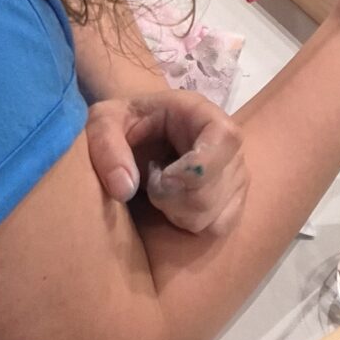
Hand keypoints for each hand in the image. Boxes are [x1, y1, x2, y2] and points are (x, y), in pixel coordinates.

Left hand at [85, 91, 246, 236]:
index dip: (195, 167)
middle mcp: (228, 143)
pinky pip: (217, 227)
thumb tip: (124, 189)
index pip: (224, 139)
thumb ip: (107, 148)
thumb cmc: (123, 125)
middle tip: (150, 181)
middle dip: (170, 197)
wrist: (137, 136)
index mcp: (202, 113)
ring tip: (161, 190)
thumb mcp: (104, 123)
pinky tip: (174, 205)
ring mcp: (236, 173)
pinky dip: (188, 224)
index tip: (161, 177)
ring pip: (213, 214)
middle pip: (213, 189)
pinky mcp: (233, 200)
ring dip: (175, 212)